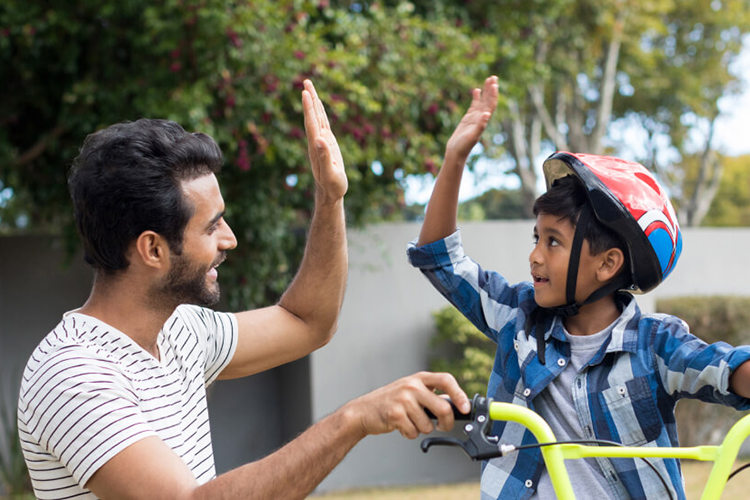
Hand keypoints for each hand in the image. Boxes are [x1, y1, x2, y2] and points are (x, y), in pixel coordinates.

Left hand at [302, 79, 347, 204]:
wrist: (330, 193)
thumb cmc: (332, 186)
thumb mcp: (330, 174)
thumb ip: (325, 157)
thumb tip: (319, 140)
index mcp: (316, 146)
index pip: (311, 123)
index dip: (308, 108)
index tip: (305, 93)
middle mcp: (316, 141)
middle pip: (312, 116)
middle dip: (309, 99)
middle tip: (306, 81)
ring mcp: (321, 141)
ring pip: (317, 117)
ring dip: (313, 102)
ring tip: (309, 87)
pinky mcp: (327, 143)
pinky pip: (323, 123)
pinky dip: (320, 112)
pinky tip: (318, 105)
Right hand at [343, 372, 469, 439]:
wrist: (363, 410)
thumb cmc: (391, 402)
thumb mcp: (411, 391)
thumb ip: (430, 395)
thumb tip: (456, 407)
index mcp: (419, 378)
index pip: (446, 380)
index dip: (459, 394)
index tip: (465, 408)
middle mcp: (412, 386)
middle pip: (443, 408)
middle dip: (446, 423)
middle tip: (443, 427)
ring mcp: (403, 399)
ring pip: (428, 425)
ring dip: (421, 429)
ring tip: (409, 421)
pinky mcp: (395, 414)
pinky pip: (414, 432)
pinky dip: (409, 434)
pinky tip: (400, 426)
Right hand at [445, 75, 498, 161]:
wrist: (456, 153)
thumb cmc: (463, 146)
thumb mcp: (472, 136)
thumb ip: (480, 125)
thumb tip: (487, 114)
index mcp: (483, 121)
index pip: (491, 105)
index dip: (493, 94)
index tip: (494, 84)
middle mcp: (481, 118)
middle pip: (488, 100)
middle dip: (491, 89)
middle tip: (493, 76)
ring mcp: (475, 118)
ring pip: (482, 101)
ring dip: (486, 91)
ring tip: (488, 79)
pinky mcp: (468, 119)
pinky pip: (474, 105)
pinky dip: (476, 97)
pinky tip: (476, 90)